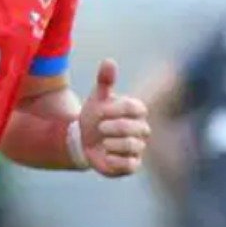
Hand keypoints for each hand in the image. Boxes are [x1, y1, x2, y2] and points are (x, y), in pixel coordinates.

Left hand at [76, 58, 150, 176]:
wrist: (83, 140)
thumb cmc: (94, 116)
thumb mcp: (97, 98)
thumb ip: (104, 80)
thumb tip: (109, 61)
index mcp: (136, 111)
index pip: (135, 107)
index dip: (115, 109)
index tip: (101, 111)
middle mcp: (142, 129)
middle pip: (133, 128)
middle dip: (111, 127)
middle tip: (100, 127)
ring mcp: (138, 147)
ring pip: (132, 146)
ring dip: (111, 143)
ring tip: (103, 142)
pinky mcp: (132, 165)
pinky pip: (129, 165)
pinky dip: (114, 159)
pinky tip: (105, 154)